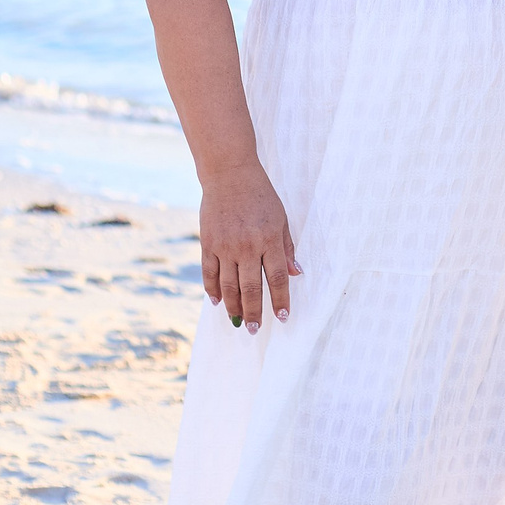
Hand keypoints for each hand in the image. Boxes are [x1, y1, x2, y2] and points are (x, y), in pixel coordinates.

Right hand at [199, 160, 300, 331]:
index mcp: (269, 239)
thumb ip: (287, 247)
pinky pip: (209, 273)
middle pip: (251, 288)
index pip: (277, 277)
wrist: (229, 175)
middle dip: (255, 312)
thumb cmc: (261, 196)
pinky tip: (217, 302)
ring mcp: (225, 246)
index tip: (283, 317)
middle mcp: (247, 246)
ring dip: (234, 307)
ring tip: (238, 322)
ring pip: (229, 286)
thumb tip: (296, 273)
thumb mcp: (281, 218)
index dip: (280, 300)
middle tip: (256, 329)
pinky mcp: (208, 243)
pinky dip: (212, 290)